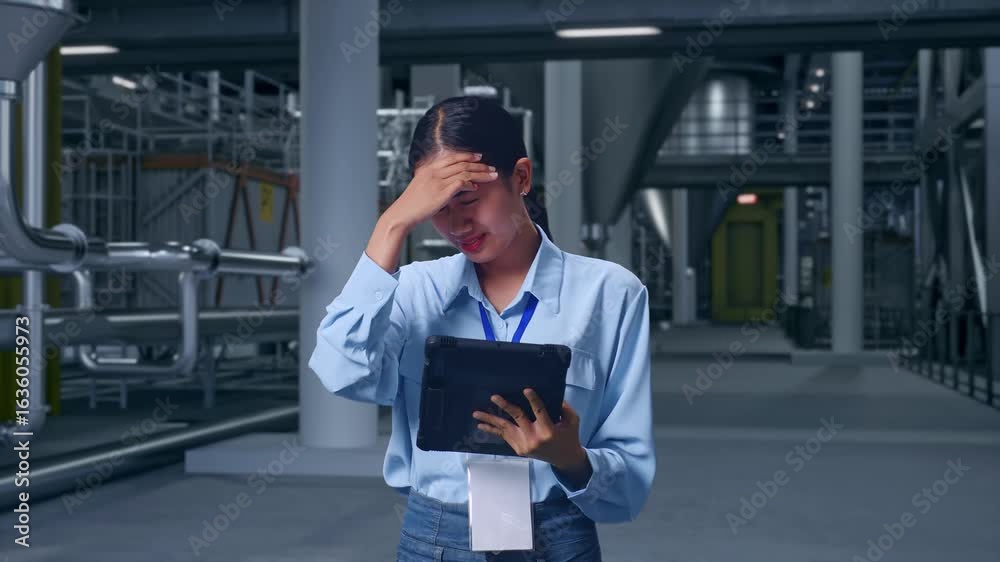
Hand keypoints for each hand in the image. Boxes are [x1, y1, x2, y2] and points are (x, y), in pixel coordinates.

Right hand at [384, 151, 497, 230]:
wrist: (402, 213)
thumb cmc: (412, 204)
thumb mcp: (422, 187)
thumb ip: (435, 181)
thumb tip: (450, 183)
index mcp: (429, 168)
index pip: (452, 157)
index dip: (468, 155)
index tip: (479, 156)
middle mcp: (434, 171)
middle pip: (462, 163)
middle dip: (479, 164)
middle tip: (492, 167)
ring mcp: (437, 181)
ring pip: (465, 172)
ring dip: (481, 173)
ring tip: (492, 176)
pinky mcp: (441, 192)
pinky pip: (461, 183)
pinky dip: (471, 183)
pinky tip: (477, 187)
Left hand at [472, 389, 590, 481]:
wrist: (564, 459)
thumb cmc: (569, 437)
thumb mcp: (572, 421)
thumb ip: (564, 408)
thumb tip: (552, 394)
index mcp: (548, 431)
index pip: (539, 411)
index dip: (533, 400)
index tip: (526, 390)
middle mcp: (534, 438)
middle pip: (517, 418)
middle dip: (505, 406)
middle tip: (494, 397)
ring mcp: (524, 445)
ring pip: (505, 429)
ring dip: (489, 420)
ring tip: (476, 414)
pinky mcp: (519, 449)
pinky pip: (504, 436)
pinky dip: (493, 430)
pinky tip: (482, 425)